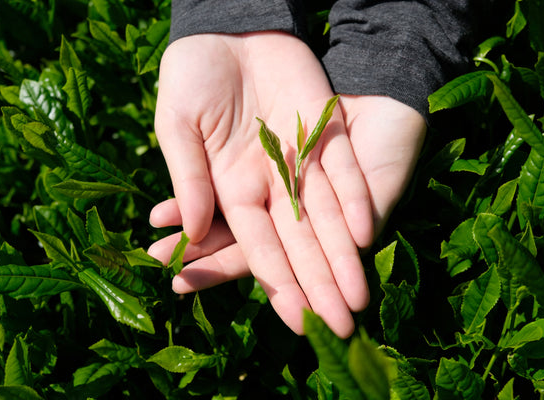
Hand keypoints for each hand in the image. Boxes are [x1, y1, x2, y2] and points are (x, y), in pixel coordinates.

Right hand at [151, 32, 373, 337]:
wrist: (228, 28)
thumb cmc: (191, 75)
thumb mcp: (178, 124)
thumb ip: (189, 176)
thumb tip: (195, 233)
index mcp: (231, 188)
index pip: (256, 247)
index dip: (275, 283)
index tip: (295, 320)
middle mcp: (271, 184)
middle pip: (299, 243)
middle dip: (317, 285)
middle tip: (338, 327)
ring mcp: (302, 161)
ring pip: (329, 218)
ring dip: (344, 257)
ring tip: (358, 299)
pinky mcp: (326, 133)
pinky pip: (344, 174)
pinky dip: (355, 202)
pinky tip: (364, 236)